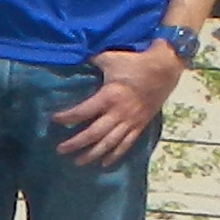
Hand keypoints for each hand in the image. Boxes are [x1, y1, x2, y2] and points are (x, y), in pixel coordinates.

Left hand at [50, 41, 183, 167]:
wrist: (165, 69)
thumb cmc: (135, 63)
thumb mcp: (110, 58)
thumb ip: (91, 60)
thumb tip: (75, 56)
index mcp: (109, 96)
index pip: (82, 111)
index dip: (67, 117)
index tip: (54, 120)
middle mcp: (119, 113)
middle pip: (94, 134)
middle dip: (76, 143)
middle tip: (60, 150)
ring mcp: (130, 121)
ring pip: (109, 143)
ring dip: (92, 154)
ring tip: (78, 162)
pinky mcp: (140, 125)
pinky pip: (126, 144)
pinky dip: (115, 155)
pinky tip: (104, 163)